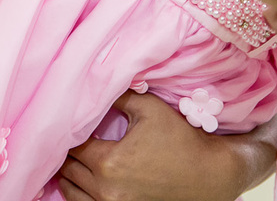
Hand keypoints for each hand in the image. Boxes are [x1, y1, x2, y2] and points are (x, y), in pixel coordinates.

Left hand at [57, 91, 276, 200]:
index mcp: (109, 162)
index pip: (72, 144)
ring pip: (71, 191)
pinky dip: (79, 191)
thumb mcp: (148, 108)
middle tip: (67, 134)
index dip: (69, 129)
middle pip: (68, 168)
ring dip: (69, 172)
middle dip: (67, 149)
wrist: (209, 175)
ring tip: (72, 155)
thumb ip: (116, 96)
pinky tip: (82, 177)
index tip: (70, 119)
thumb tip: (92, 86)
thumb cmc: (179, 138)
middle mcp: (106, 190)